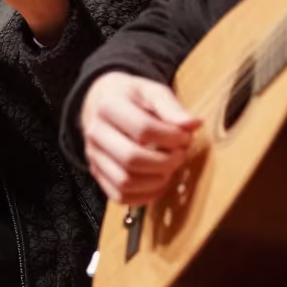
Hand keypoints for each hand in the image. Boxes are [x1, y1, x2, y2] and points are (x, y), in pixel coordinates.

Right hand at [81, 71, 199, 203]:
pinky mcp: (98, 173)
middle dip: (165, 162)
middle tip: (180, 155)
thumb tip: (193, 125)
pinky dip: (144, 196)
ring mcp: (94, 156)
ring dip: (156, 181)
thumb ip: (171, 107)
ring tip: (169, 168)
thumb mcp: (150, 91)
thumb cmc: (129, 97)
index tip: (185, 136)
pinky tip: (158, 182)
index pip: (143, 129)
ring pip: (125, 182)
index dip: (171, 137)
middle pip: (132, 158)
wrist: (100, 102)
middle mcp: (96, 133)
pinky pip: (120, 195)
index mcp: (109, 106)